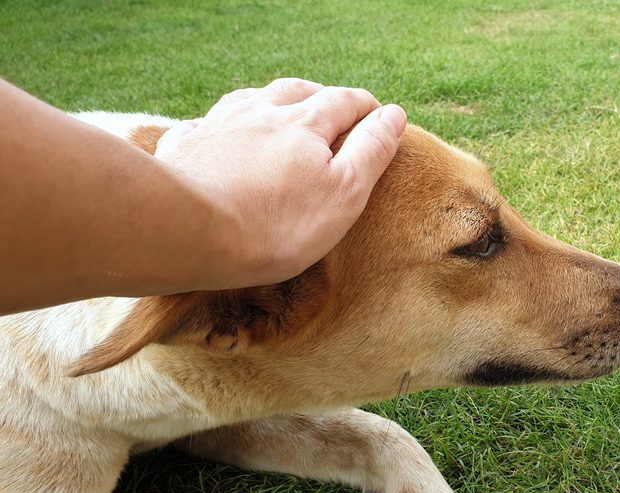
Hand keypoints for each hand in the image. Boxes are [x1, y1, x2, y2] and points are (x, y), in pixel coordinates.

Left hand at [155, 78, 406, 288]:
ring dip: (273, 101)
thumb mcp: (345, 192)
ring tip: (282, 111)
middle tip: (333, 107)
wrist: (190, 233)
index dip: (366, 108)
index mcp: (306, 123)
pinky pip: (208, 122)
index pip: (345, 102)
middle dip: (321, 96)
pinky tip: (223, 132)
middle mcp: (262, 112)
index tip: (379, 116)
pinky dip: (224, 123)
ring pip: (253, 99)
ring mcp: (220, 125)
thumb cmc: (278, 223)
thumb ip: (371, 150)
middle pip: (297, 91)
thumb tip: (394, 114)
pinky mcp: (185, 145)